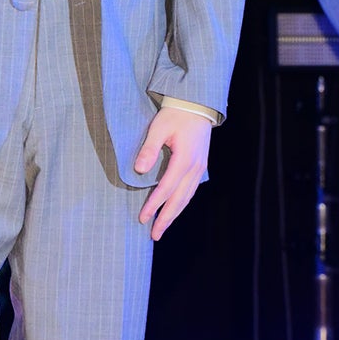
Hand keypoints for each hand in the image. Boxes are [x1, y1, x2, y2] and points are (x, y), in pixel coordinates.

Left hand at [134, 107, 212, 239]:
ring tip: (162, 228)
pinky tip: (174, 209)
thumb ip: (148, 149)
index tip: (143, 218)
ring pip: (187, 197)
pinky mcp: (200, 166)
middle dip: (166, 218)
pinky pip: (190, 190)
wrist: (197, 105)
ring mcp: (200, 168)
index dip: (154, 205)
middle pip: (179, 200)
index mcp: (184, 159)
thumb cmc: (175, 114)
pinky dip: (182, 203)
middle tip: (154, 235)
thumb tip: (138, 170)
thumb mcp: (158, 128)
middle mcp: (195, 168)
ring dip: (174, 214)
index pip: (166, 189)